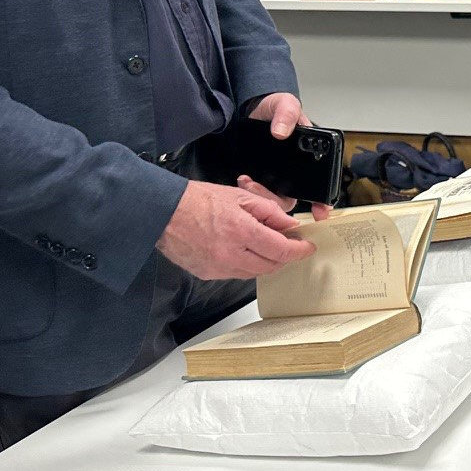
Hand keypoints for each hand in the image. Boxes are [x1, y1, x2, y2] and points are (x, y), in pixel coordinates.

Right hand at [157, 180, 315, 280]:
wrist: (163, 212)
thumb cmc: (197, 200)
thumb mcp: (239, 196)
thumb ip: (268, 211)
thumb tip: (288, 224)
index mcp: (241, 231)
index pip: (280, 250)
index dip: (298, 250)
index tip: (306, 247)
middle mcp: (230, 254)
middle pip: (270, 266)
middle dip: (284, 256)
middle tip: (289, 244)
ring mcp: (218, 267)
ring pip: (254, 273)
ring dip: (265, 262)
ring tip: (265, 245)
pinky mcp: (207, 273)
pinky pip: (235, 274)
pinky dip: (245, 264)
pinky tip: (243, 250)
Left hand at [242, 92, 334, 220]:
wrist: (252, 110)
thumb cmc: (275, 107)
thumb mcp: (285, 104)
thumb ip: (286, 114)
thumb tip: (282, 132)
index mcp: (313, 155)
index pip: (322, 184)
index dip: (323, 200)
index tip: (319, 211)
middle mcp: (298, 171)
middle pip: (296, 198)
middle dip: (280, 204)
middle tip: (263, 195)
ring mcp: (279, 176)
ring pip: (276, 200)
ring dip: (263, 197)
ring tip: (248, 182)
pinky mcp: (263, 178)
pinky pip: (260, 194)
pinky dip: (252, 192)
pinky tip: (245, 181)